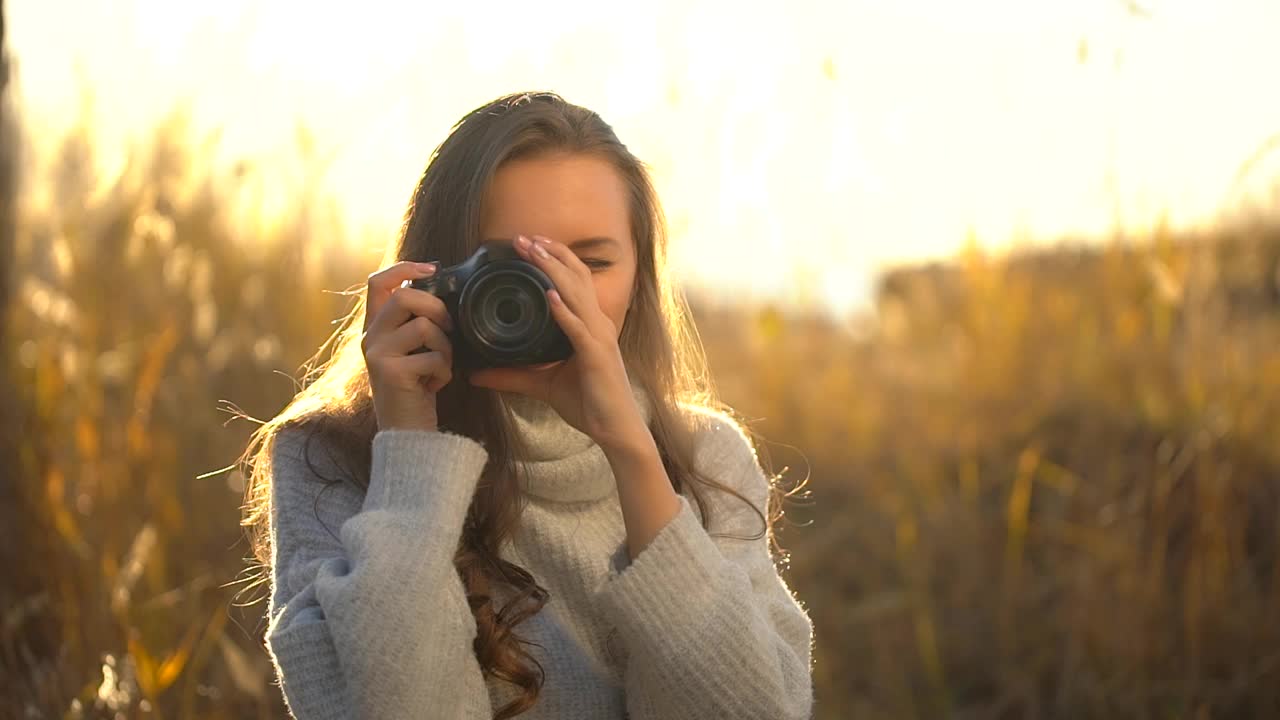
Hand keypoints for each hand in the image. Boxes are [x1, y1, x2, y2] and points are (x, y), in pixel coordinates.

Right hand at [361, 260, 455, 431]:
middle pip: (405, 295)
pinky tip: (434, 386)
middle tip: (449, 330)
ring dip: (445, 347)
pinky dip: (444, 372)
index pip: (378, 281)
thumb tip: (443, 292)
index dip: (404, 266)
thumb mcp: (414, 350)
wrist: (405, 433)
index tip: (432, 267)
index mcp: (376, 327)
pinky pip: (433, 356)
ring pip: (424, 326)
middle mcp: (370, 337)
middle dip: (437, 308)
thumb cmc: (417, 389)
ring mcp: (377, 354)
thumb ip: (418, 322)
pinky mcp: (390, 372)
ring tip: (441, 367)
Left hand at [467, 234, 644, 451]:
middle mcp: (597, 324)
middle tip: (523, 238)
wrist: (615, 431)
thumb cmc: (589, 404)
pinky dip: (564, 310)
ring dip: (553, 270)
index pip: (575, 281)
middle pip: (576, 277)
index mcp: (589, 325)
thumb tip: (476, 375)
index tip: (530, 242)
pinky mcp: (596, 356)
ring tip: (533, 252)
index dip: (555, 258)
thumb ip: (512, 377)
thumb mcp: (542, 386)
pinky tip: (549, 296)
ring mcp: (599, 338)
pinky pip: (578, 328)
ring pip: (577, 293)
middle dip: (550, 254)